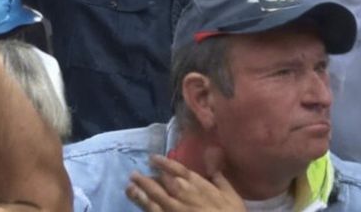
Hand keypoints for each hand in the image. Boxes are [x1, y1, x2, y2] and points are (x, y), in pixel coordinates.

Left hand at [126, 154, 243, 211]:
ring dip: (140, 190)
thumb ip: (218, 175)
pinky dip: (143, 205)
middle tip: (134, 173)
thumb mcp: (230, 193)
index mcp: (198, 184)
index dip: (164, 163)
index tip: (153, 158)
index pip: (178, 169)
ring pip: (153, 197)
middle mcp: (183, 193)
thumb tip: (213, 155)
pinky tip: (137, 201)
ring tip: (130, 186)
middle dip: (147, 178)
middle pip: (161, 183)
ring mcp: (173, 208)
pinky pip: (153, 211)